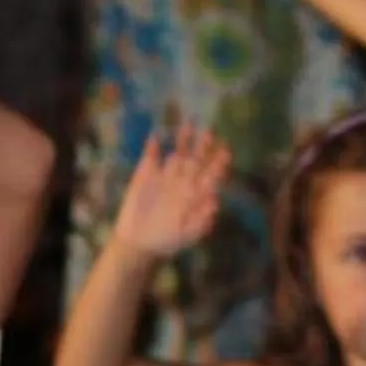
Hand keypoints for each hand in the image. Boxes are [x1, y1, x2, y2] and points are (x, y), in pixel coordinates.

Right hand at [114, 121, 232, 258]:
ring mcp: (165, 176)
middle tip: (210, 130)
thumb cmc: (167, 241)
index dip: (219, 164)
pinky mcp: (146, 174)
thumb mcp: (187, 235)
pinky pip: (151, 156)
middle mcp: (184, 183)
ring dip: (183, 139)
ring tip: (188, 122)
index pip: (211, 176)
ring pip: (177, 153)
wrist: (139, 243)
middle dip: (204, 145)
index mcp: (197, 196)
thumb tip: (215, 203)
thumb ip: (202, 221)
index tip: (226, 152)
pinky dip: (153, 147)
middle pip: (197, 160)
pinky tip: (156, 136)